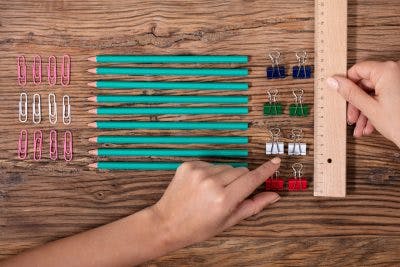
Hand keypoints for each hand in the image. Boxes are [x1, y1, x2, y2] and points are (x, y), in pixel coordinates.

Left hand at [150, 158, 280, 249]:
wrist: (166, 223)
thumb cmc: (197, 227)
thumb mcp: (228, 221)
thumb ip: (253, 206)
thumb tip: (274, 196)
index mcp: (223, 199)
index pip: (251, 179)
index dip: (265, 170)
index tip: (275, 162)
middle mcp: (212, 182)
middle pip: (240, 171)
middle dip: (240, 180)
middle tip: (229, 195)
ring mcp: (198, 172)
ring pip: (225, 167)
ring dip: (224, 177)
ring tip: (211, 192)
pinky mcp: (188, 165)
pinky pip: (210, 164)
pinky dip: (210, 173)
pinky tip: (201, 186)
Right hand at [326, 60, 399, 145]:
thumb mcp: (369, 108)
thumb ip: (349, 92)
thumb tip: (334, 81)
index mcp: (387, 70)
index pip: (357, 70)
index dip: (347, 85)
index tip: (342, 96)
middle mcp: (395, 71)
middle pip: (365, 84)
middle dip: (357, 104)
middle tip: (352, 117)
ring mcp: (399, 81)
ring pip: (373, 93)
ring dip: (365, 111)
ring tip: (361, 126)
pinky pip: (384, 96)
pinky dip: (376, 110)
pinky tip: (371, 124)